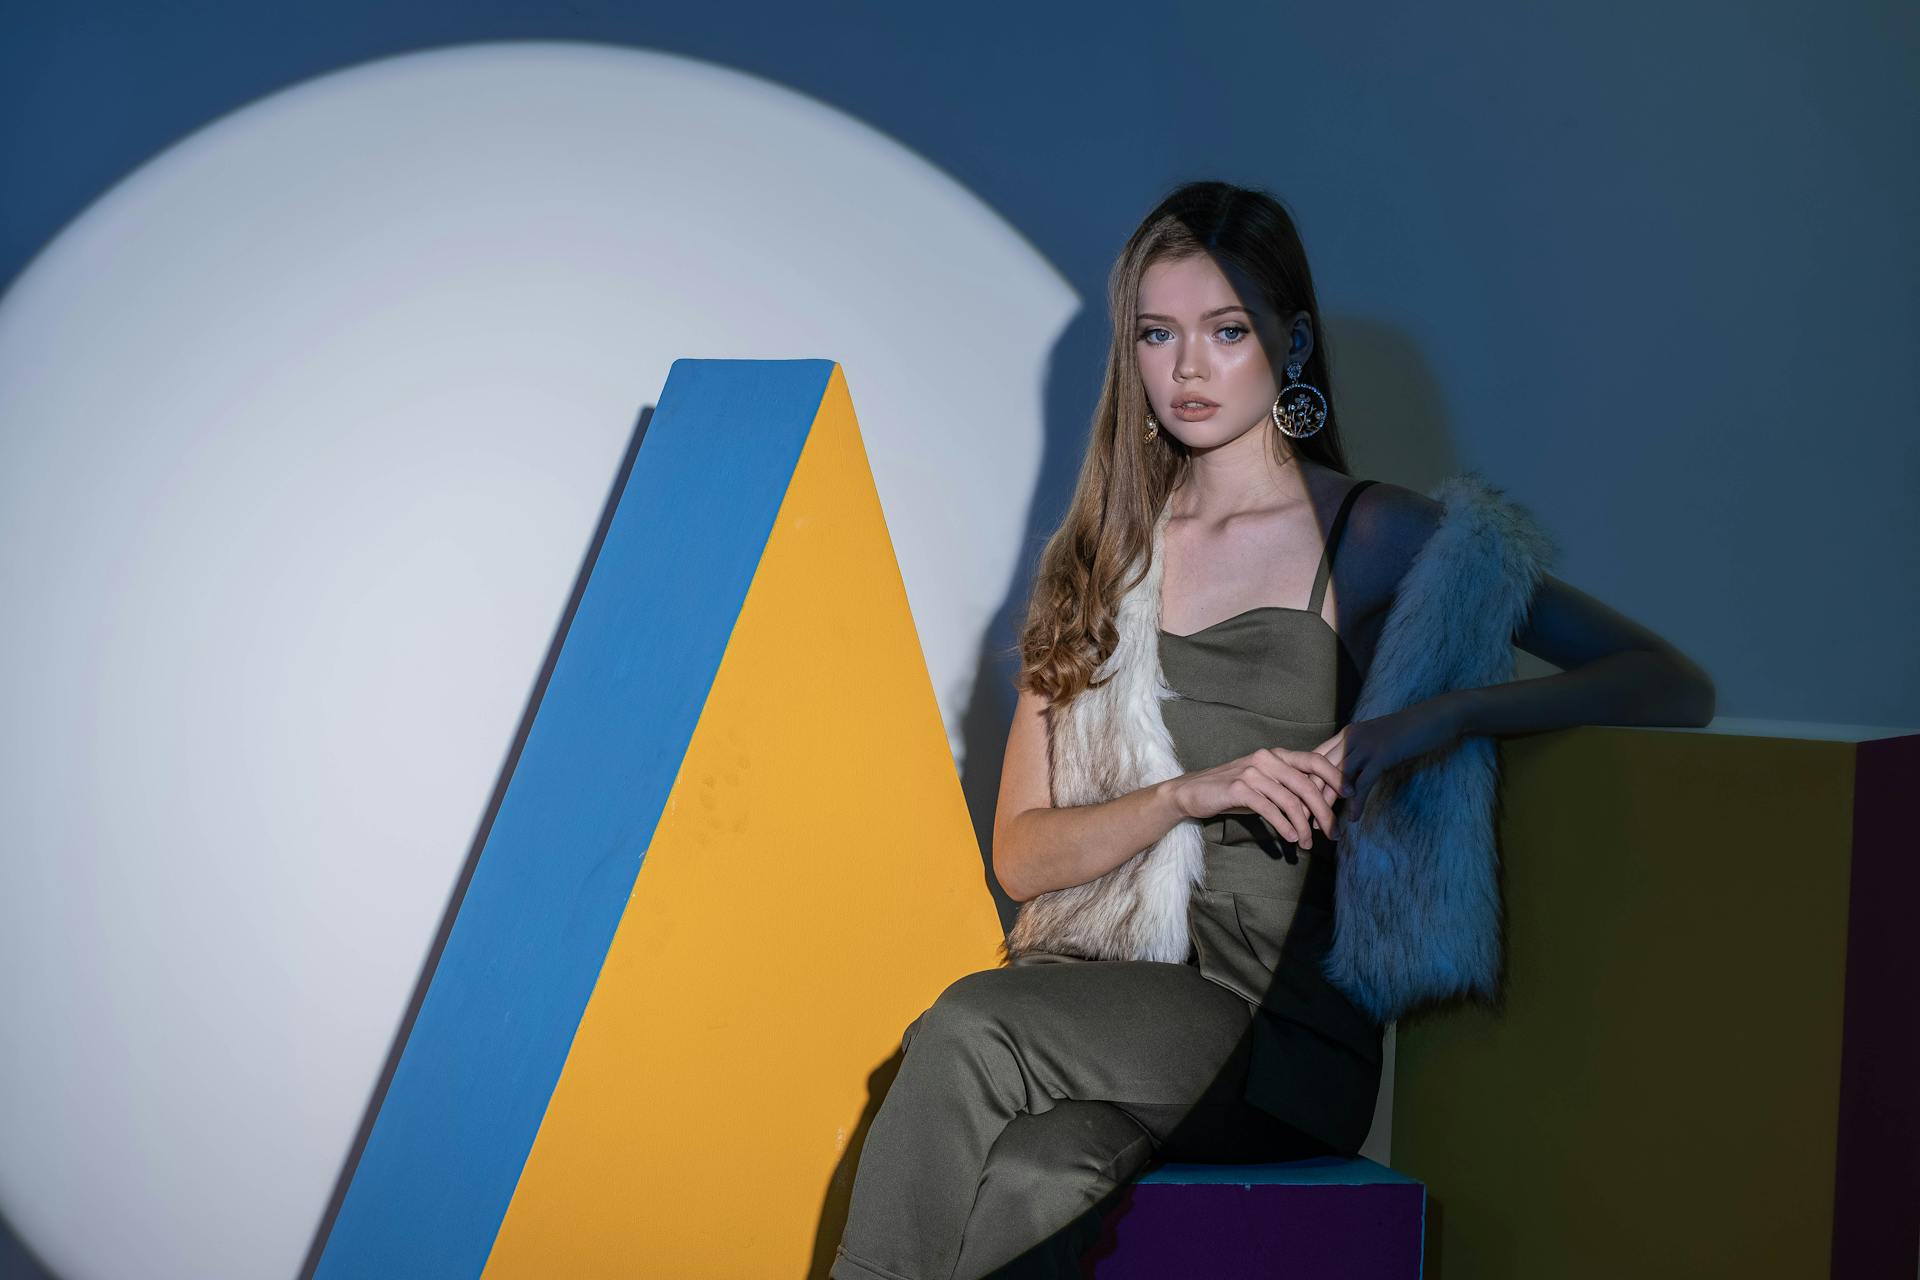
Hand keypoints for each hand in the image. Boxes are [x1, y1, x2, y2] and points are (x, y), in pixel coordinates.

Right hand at [1170, 747, 1346, 848]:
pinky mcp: (1239, 788)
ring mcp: (1252, 772)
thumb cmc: (1233, 790)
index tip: (1351, 794)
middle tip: (1334, 832)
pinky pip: (1270, 810)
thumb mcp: (1264, 783)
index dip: (1336, 776)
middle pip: (1307, 785)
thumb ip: (1288, 787)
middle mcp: (1267, 759)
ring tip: (1309, 843)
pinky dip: (1284, 826)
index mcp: (1276, 755)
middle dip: (1324, 812)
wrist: (1194, 792)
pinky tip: (1291, 838)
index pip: (1315, 760)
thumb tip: (1319, 805)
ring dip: (1304, 826)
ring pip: (1290, 801)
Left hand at [1312, 697, 1466, 833]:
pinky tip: (1352, 818)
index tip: (1293, 804)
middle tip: (1299, 822)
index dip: (1303, 783)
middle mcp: (1350, 738)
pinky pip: (1364, 782)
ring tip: (1322, 828)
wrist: (1433, 718)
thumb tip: (1344, 780)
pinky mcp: (1382, 754)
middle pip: (1320, 771)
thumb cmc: (1405, 734)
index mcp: (1345, 735)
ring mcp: (1366, 745)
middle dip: (1308, 798)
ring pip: (1338, 779)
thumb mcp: (1374, 743)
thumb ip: (1357, 757)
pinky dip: (1356, 802)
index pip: (1314, 760)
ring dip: (1328, 805)